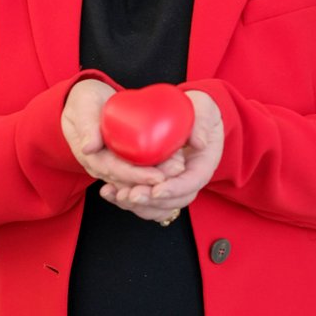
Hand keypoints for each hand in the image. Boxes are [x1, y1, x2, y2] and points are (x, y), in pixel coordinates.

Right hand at [61, 79, 185, 193]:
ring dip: (157, 176)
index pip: (116, 172)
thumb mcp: (83, 108)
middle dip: (153, 179)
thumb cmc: (83, 101)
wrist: (84, 101)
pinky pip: (138, 170)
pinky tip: (173, 167)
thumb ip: (87, 125)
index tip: (158, 177)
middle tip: (177, 170)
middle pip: (129, 180)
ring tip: (178, 168)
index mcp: (92, 157)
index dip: (137, 176)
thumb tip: (89, 148)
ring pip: (136, 178)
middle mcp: (102, 166)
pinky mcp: (121, 159)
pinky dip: (155, 170)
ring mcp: (112, 164)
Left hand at [99, 90, 223, 223]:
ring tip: (118, 195)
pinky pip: (146, 202)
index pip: (191, 183)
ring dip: (138, 205)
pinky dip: (129, 202)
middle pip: (174, 200)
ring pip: (158, 207)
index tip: (157, 189)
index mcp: (202, 164)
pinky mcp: (157, 184)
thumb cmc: (197, 109)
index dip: (174, 189)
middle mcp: (189, 179)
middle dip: (152, 201)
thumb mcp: (204, 108)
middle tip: (131, 194)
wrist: (189, 113)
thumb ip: (202, 122)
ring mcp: (173, 184)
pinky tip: (111, 193)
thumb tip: (200, 143)